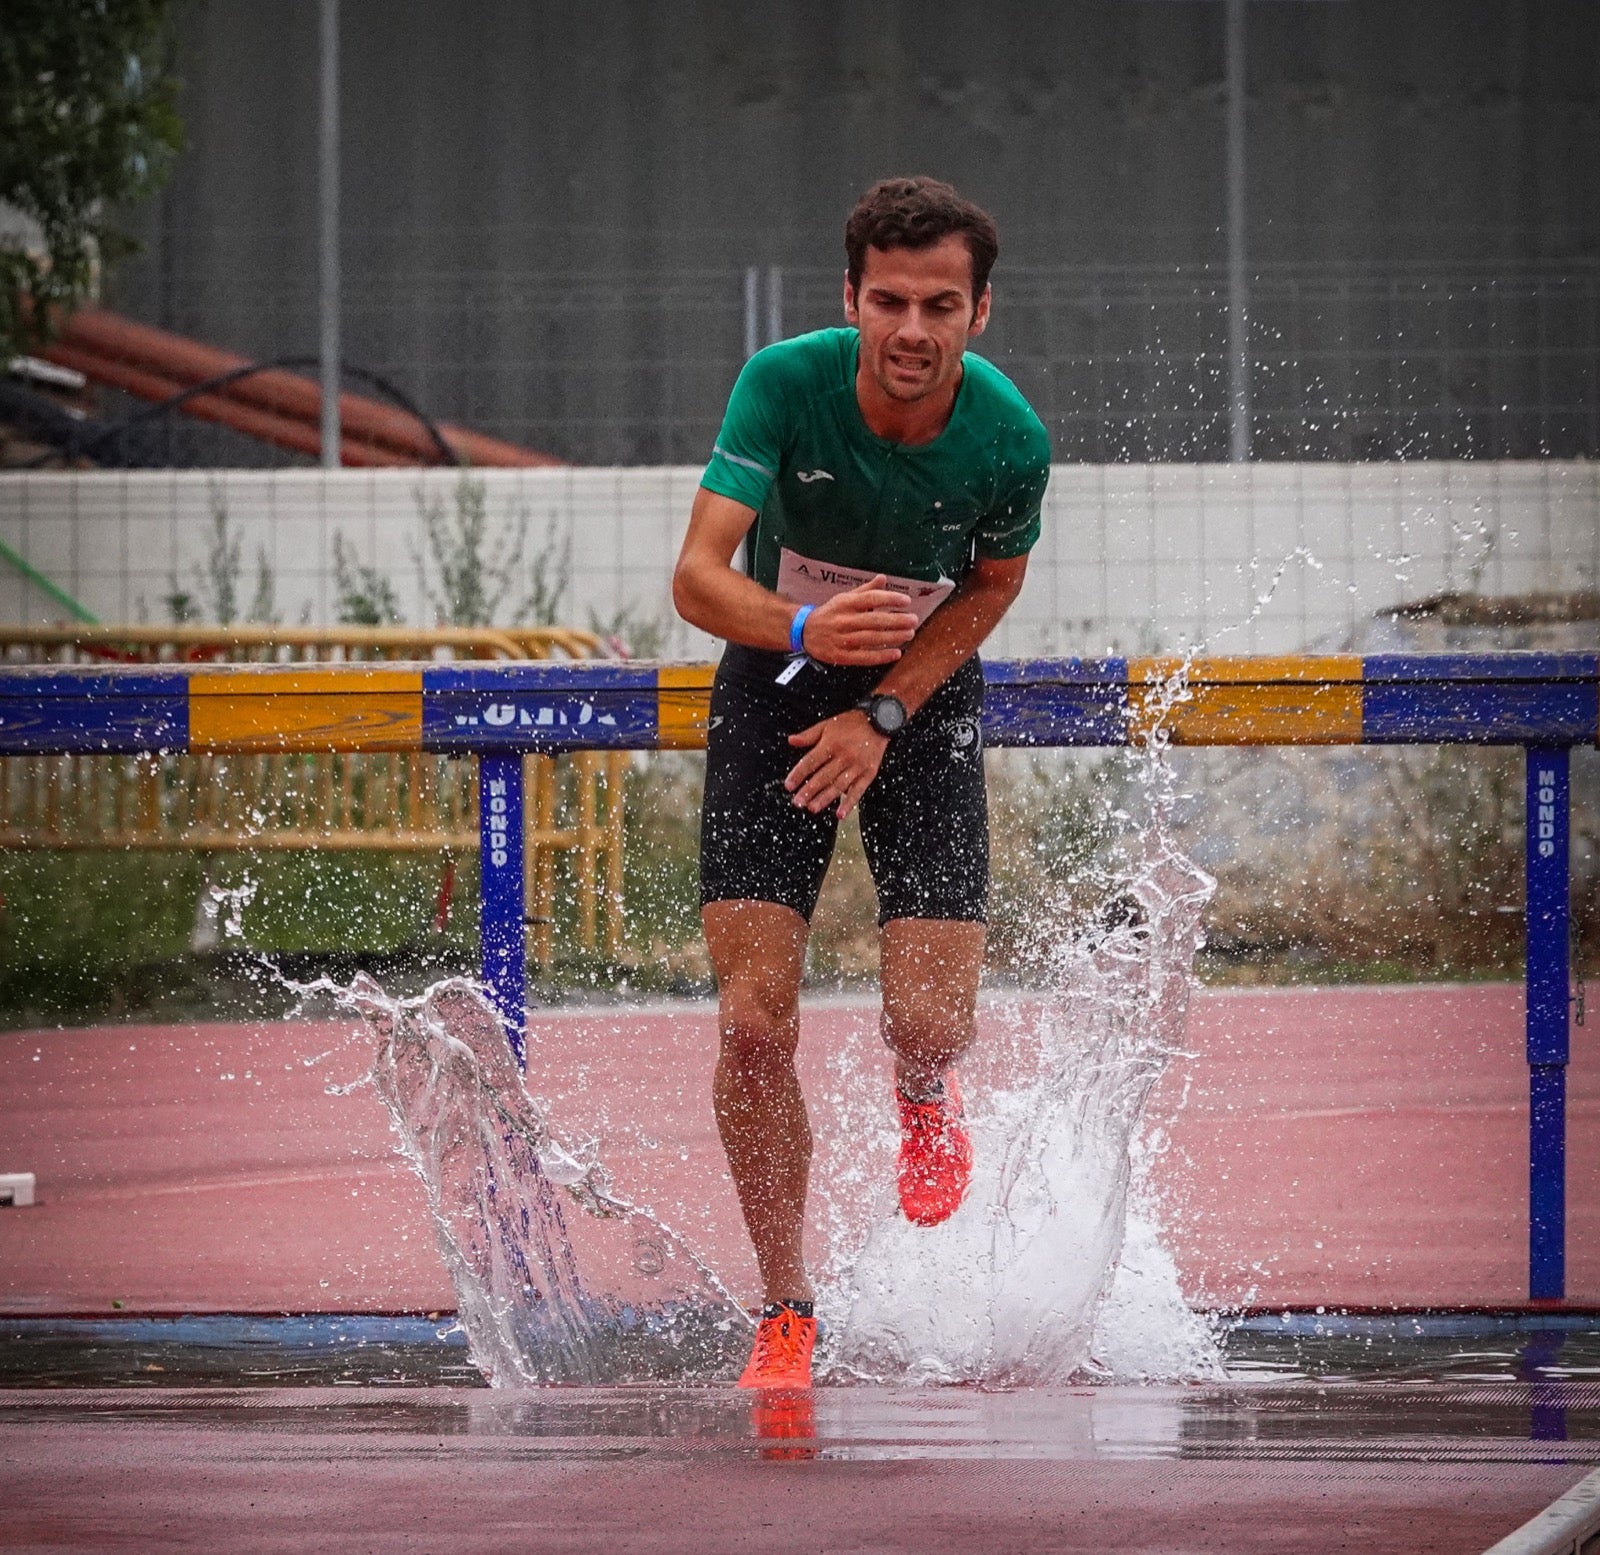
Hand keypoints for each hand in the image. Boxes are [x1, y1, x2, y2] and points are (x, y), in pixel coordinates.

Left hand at [785, 710, 887, 817]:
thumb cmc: (852, 723)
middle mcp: (844, 756)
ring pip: (838, 785)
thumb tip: (791, 741)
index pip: (810, 762)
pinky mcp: (869, 773)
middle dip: (808, 791)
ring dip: (825, 798)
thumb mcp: (827, 724)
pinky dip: (849, 803)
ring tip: (812, 808)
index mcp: (831, 744)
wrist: (879, 721)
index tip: (788, 785)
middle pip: (823, 776)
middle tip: (797, 802)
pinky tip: (840, 813)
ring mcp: (857, 766)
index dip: (798, 774)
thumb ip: (808, 735)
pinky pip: (858, 791)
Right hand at [800, 576, 917, 665]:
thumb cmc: (830, 614)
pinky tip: (896, 653)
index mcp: (845, 604)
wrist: (804, 632)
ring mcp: (842, 639)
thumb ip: (865, 590)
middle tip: (913, 620)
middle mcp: (843, 621)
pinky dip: (881, 656)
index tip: (906, 601)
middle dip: (896, 620)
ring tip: (909, 634)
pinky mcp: (842, 656)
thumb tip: (883, 578)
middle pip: (874, 620)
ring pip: (871, 638)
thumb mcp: (844, 598)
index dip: (890, 599)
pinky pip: (864, 657)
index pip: (871, 599)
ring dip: (893, 637)